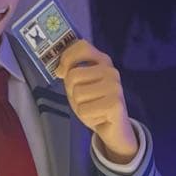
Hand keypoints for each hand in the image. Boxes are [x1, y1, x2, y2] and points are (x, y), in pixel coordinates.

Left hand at [59, 40, 136, 161]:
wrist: (114, 128)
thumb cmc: (95, 105)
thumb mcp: (80, 86)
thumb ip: (70, 74)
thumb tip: (60, 71)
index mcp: (102, 61)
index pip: (81, 46)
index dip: (66, 58)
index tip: (61, 72)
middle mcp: (110, 71)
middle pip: (73, 75)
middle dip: (72, 92)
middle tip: (84, 101)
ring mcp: (115, 87)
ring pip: (78, 95)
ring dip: (80, 107)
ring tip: (92, 109)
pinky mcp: (115, 104)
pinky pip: (85, 110)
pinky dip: (87, 118)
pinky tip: (98, 117)